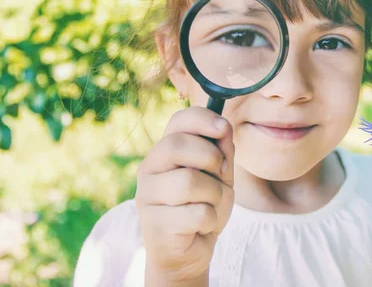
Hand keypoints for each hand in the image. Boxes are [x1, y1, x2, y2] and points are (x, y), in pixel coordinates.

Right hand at [135, 107, 234, 283]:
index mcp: (164, 152)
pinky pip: (196, 213)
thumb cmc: (203, 207)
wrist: (189, 253)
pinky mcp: (155, 224)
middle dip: (211, 158)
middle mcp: (149, 169)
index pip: (177, 120)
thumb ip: (221, 150)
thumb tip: (223, 126)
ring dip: (214, 195)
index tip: (223, 129)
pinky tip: (201, 226)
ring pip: (189, 181)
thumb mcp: (219, 175)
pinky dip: (210, 220)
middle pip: (178, 145)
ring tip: (210, 205)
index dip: (202, 119)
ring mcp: (147, 197)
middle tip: (220, 175)